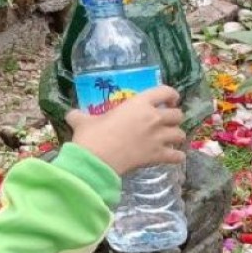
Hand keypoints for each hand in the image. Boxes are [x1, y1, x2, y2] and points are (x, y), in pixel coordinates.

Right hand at [67, 85, 185, 175]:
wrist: (96, 161)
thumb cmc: (92, 136)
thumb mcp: (83, 121)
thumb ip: (80, 115)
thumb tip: (70, 115)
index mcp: (139, 103)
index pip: (165, 91)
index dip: (171, 95)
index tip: (169, 100)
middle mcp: (153, 118)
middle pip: (177, 114)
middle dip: (174, 118)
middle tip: (166, 122)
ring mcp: (158, 138)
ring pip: (180, 134)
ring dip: (176, 136)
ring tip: (169, 139)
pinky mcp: (158, 156)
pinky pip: (177, 155)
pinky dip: (177, 156)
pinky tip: (173, 157)